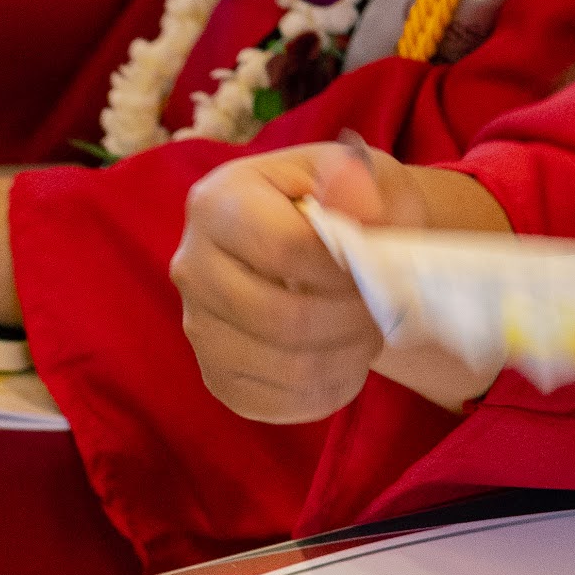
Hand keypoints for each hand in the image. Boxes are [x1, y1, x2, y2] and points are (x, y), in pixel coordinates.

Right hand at [173, 136, 471, 424]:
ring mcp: (198, 327)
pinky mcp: (216, 377)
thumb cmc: (348, 203)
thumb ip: (360, 179)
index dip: (344, 268)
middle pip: (280, 316)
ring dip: (346, 357)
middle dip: (349, 319)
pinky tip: (348, 362)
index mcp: (218, 201)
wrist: (329, 245)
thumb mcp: (364, 171)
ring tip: (369, 333)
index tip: (378, 268)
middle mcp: (192, 266)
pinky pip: (276, 404)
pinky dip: (328, 390)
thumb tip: (354, 199)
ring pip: (282, 366)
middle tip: (381, 310)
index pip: (284, 247)